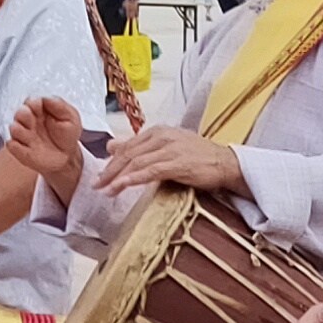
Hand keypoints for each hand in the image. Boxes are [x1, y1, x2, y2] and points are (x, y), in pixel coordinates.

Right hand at [0, 94, 88, 194]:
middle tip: (34, 122)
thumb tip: (45, 97)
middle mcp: (29, 122)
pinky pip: (12, 146)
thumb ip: (58, 105)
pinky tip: (30, 148)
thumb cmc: (68, 135)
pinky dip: (17, 146)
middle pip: (19, 112)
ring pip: (13, 128)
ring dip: (21, 131)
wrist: (68, 156)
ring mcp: (24, 137)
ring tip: (32, 137)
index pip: (31, 101)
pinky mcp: (21, 151)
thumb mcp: (70, 117)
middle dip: (25, 115)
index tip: (41, 108)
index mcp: (40, 111)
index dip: (34, 103)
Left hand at [97, 123, 243, 195]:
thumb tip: (112, 146)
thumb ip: (140, 147)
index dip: (112, 162)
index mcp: (158, 131)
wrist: (226, 163)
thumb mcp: (167, 147)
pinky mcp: (177, 163)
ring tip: (105, 190)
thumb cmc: (199, 157)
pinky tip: (121, 186)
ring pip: (136, 163)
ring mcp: (169, 149)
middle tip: (97, 185)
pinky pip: (149, 171)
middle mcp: (162, 137)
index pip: (128, 146)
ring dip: (117, 178)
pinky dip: (132, 179)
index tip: (101, 177)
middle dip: (110, 171)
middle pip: (128, 154)